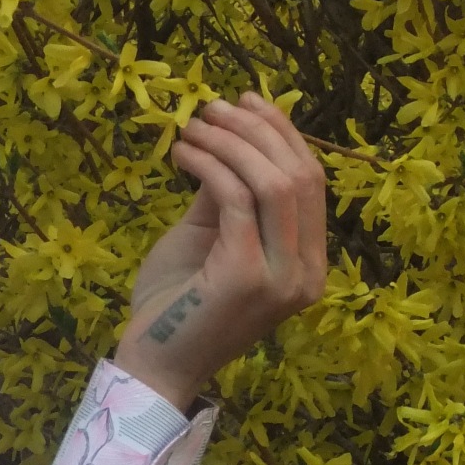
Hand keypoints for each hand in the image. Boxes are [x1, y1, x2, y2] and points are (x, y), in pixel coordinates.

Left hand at [113, 92, 326, 409]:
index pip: (312, 182)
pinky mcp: (245, 275)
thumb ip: (230, 193)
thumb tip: (231, 133)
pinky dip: (210, 164)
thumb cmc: (178, 302)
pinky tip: (183, 154)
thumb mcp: (211, 236)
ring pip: (273, 182)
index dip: (283, 134)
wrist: (153, 363)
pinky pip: (235, 199)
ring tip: (194, 126)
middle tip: (214, 107)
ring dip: (230, 142)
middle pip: (300, 176)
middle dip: (257, 129)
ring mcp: (281, 278)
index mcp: (309, 265)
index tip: (247, 101)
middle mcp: (307, 274)